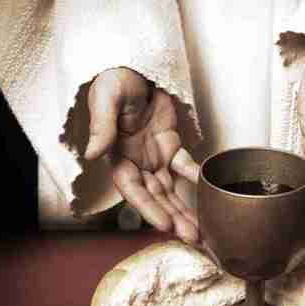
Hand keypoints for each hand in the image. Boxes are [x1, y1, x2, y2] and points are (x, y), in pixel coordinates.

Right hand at [84, 67, 199, 243]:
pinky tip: (210, 190)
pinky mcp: (170, 145)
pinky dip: (196, 177)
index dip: (147, 208)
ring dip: (185, 209)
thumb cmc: (113, 81)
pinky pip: (185, 165)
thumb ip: (102, 125)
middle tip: (192, 238)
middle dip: (172, 218)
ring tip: (202, 231)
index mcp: (117, 157)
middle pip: (155, 197)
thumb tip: (93, 151)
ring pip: (171, 190)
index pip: (132, 189)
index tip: (163, 225)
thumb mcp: (106, 98)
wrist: (133, 67)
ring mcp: (153, 156)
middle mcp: (136, 163)